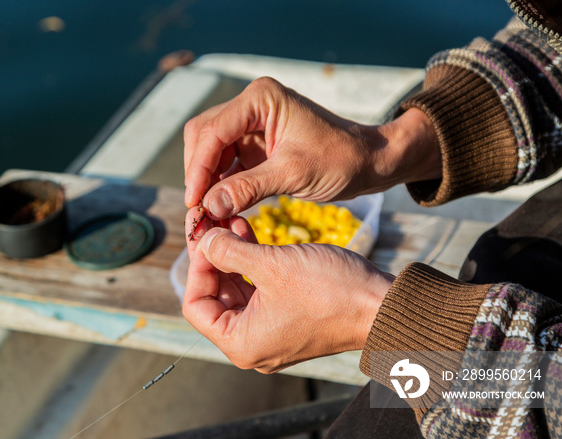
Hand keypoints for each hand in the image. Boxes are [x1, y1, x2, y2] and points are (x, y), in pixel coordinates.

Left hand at [182, 209, 394, 372]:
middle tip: (210, 223)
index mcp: (241, 342)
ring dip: (232, 255)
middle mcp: (252, 343)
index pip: (195, 305)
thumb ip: (229, 252)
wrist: (384, 305)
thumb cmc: (330, 291)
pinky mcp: (288, 317)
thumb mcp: (272, 266)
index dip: (195, 267)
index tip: (202, 235)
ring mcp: (271, 331)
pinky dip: (252, 262)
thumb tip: (204, 240)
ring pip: (237, 289)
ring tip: (229, 219)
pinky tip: (247, 230)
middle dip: (212, 257)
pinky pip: (259, 289)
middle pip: (215, 297)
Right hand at [183, 77, 440, 218]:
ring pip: (210, 151)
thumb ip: (248, 189)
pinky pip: (226, 165)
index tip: (194, 201)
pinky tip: (219, 208)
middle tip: (198, 210)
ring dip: (206, 181)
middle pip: (204, 136)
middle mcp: (251, 106)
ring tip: (206, 213)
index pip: (213, 130)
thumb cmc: (340, 160)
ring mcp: (251, 126)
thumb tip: (208, 207)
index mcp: (260, 99)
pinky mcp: (254, 146)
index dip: (199, 167)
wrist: (369, 163)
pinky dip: (220, 185)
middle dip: (198, 173)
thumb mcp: (293, 174)